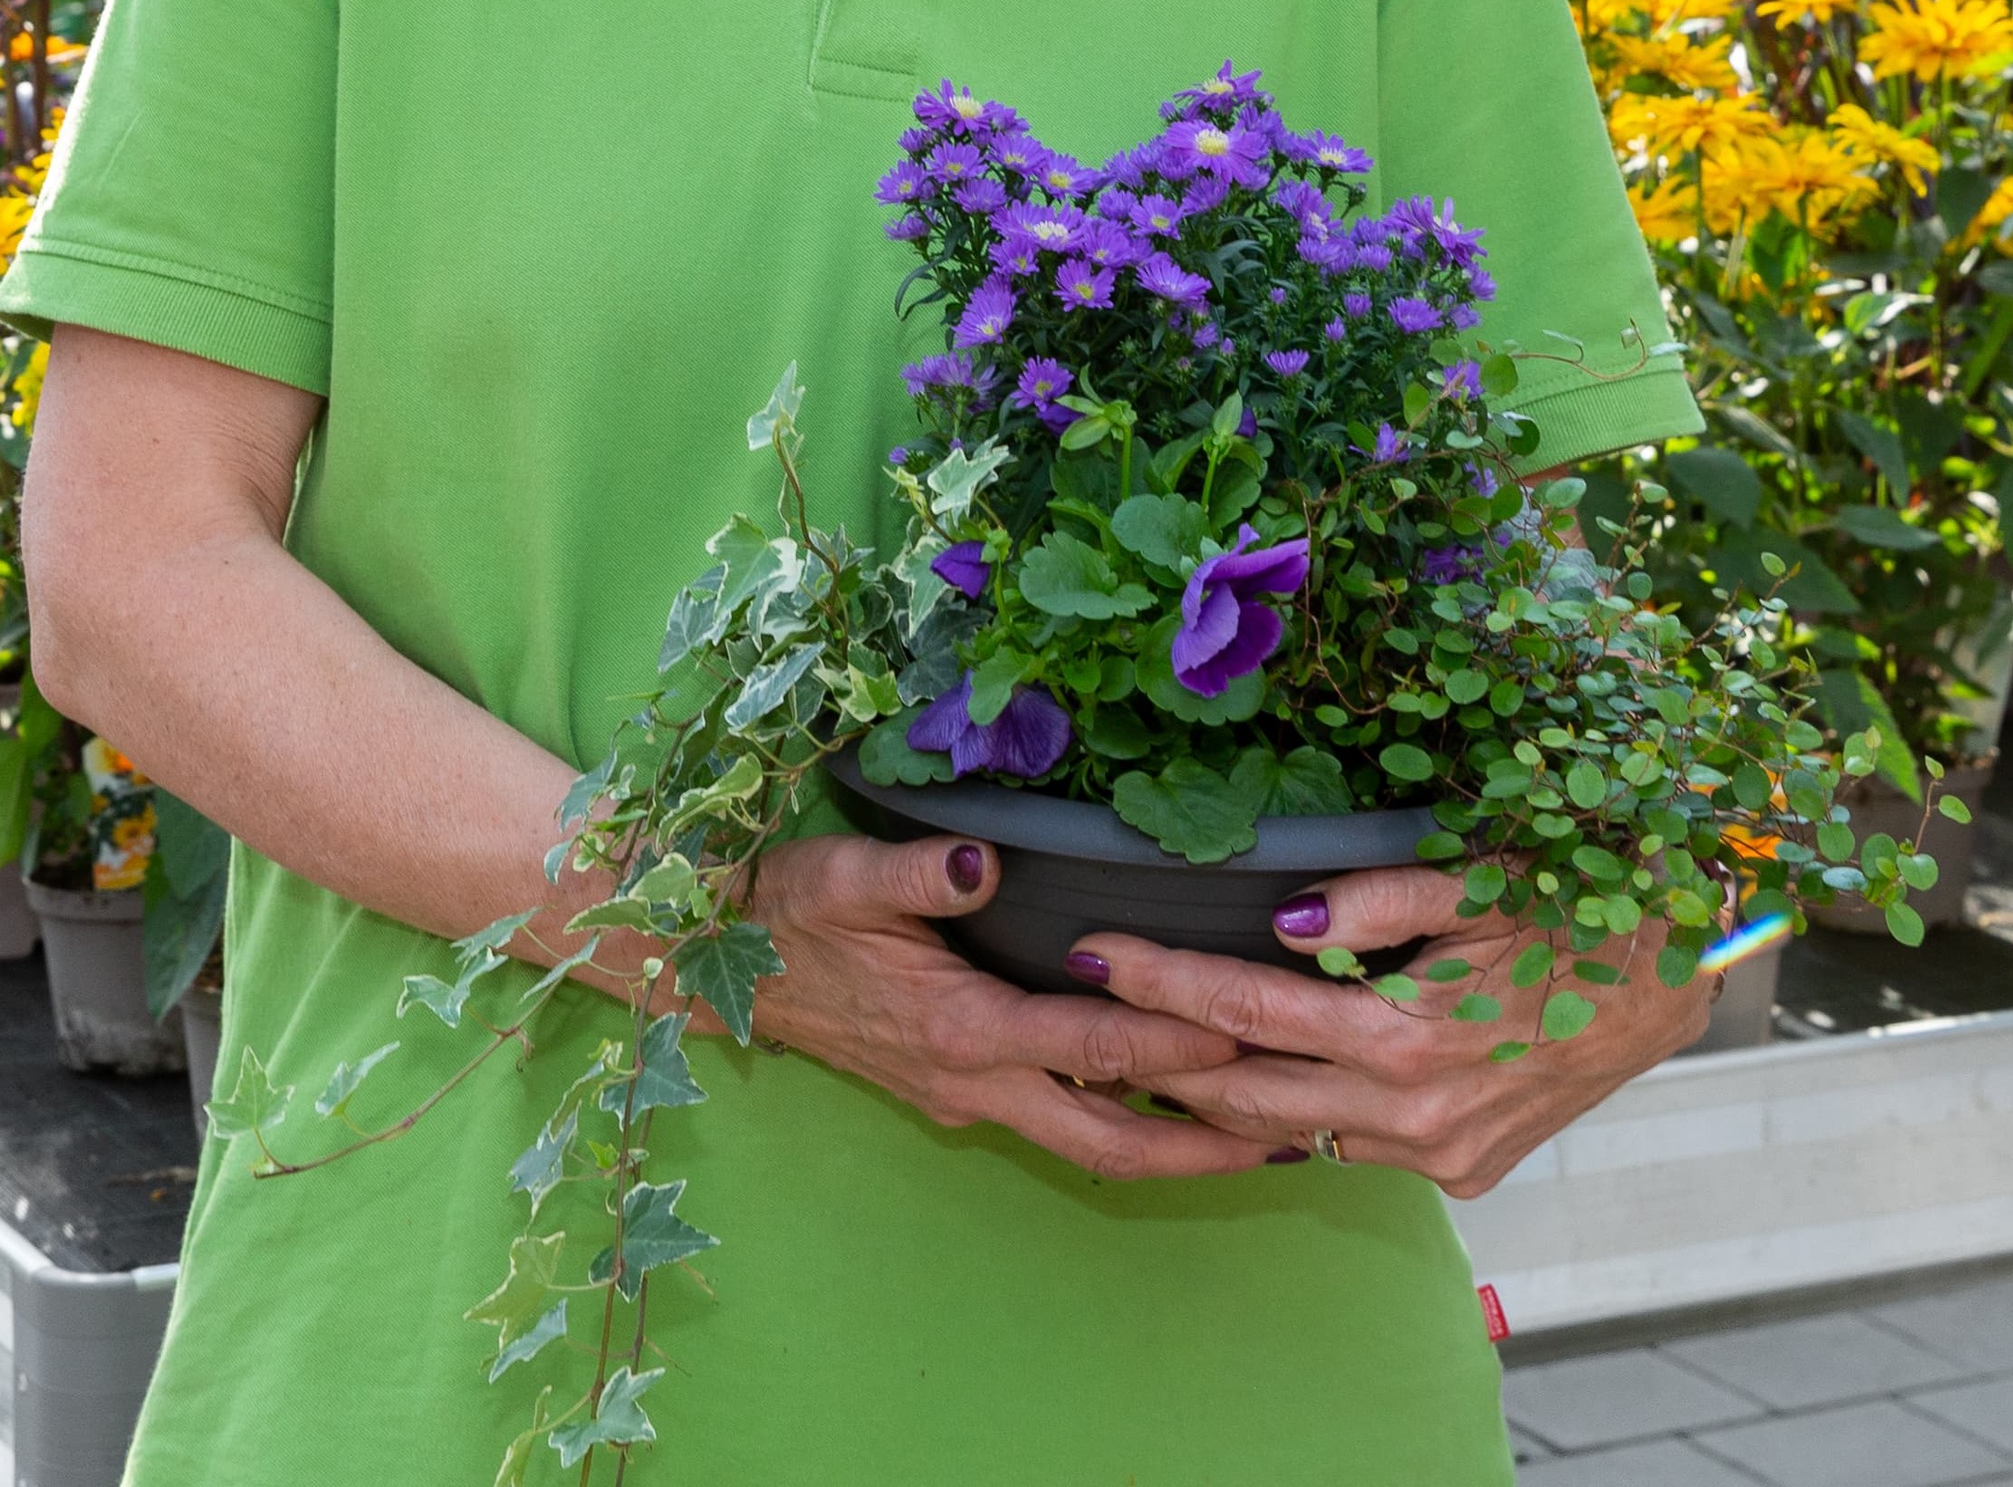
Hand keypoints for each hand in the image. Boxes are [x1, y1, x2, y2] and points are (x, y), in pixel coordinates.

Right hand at [737, 833, 1268, 1180]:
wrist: (718, 967)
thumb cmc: (789, 912)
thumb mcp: (843, 876)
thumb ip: (917, 873)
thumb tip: (984, 863)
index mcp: (960, 1028)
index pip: (1093, 1045)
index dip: (1175, 1042)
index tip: (1250, 1036)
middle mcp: (974, 1080)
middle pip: (1110, 1140)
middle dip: (1203, 1148)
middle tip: (1294, 1133)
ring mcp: (968, 1098)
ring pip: (1089, 1145)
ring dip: (1175, 1148)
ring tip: (1262, 1135)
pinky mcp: (960, 1094)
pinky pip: (1060, 1123)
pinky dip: (1127, 1122)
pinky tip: (1172, 1101)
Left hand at [1074, 866, 1720, 1198]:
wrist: (1680, 974)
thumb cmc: (1576, 901)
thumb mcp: (1480, 878)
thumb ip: (1376, 900)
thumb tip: (1283, 924)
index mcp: (1411, 1039)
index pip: (1244, 1012)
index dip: (1158, 983)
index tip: (1090, 955)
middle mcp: (1416, 1116)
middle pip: (1244, 1098)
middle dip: (1156, 1059)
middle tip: (1086, 1018)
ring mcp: (1440, 1155)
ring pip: (1291, 1137)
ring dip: (1216, 1102)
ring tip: (1143, 1055)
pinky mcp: (1464, 1172)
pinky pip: (1352, 1149)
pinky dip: (1296, 1120)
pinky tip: (1257, 1085)